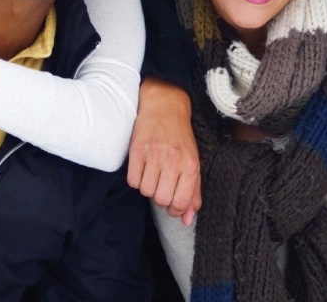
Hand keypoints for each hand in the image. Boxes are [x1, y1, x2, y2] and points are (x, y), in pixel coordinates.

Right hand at [127, 77, 199, 224]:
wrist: (164, 106)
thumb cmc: (180, 138)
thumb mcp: (193, 163)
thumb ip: (193, 193)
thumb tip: (188, 220)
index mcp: (190, 165)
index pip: (181, 203)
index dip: (175, 209)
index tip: (173, 200)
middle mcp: (173, 160)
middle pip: (162, 200)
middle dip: (161, 197)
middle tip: (162, 184)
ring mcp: (154, 154)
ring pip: (146, 192)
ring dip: (148, 187)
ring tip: (152, 174)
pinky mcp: (137, 150)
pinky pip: (133, 181)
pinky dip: (136, 179)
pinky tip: (142, 168)